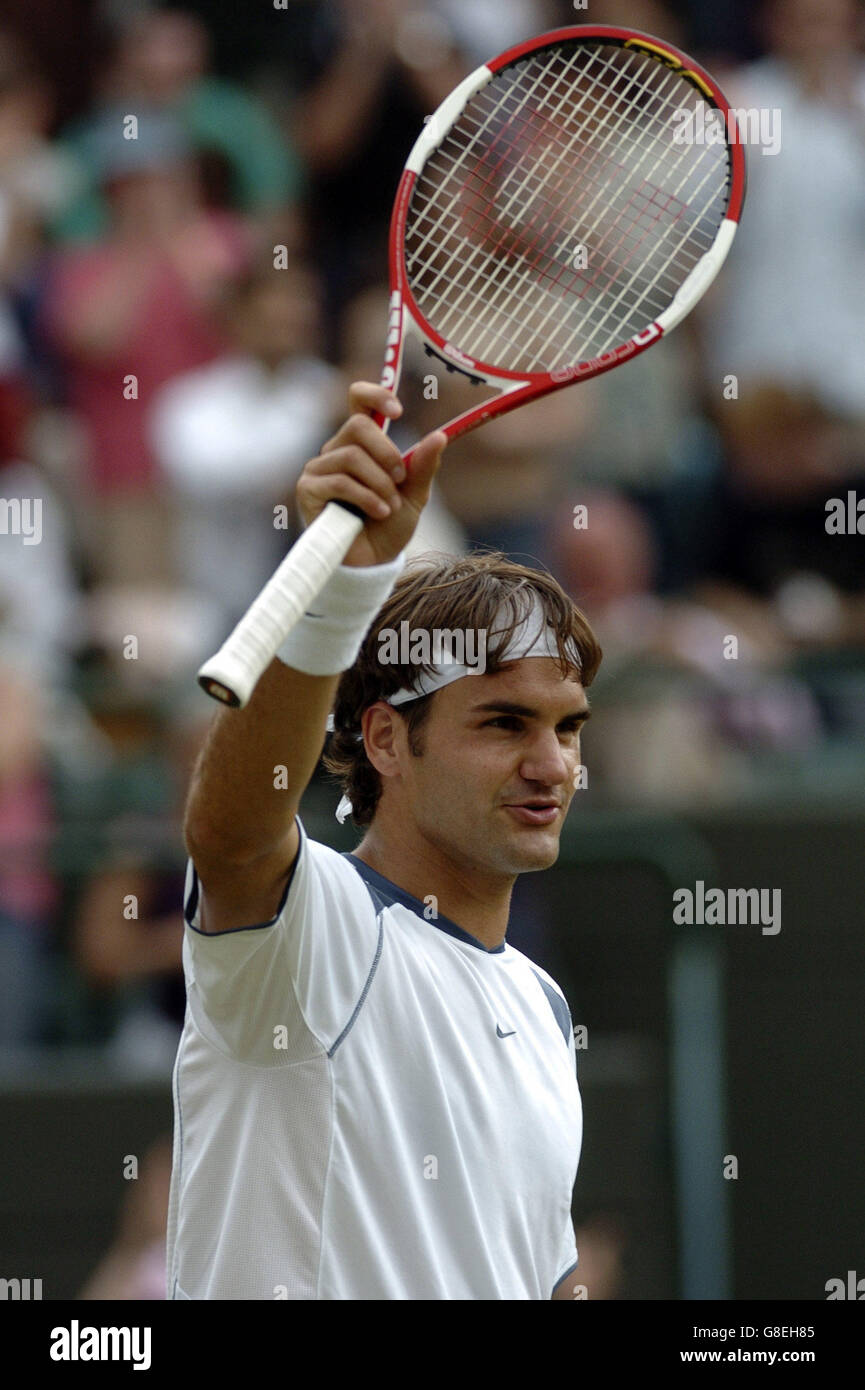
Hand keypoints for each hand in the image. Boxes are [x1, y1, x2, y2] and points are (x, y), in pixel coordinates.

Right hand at [296, 382, 446, 566]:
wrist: (373, 562)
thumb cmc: (389, 526)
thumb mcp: (414, 494)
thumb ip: (424, 466)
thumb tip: (440, 435)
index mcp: (361, 443)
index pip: (358, 400)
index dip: (375, 395)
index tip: (398, 411)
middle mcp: (336, 450)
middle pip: (358, 426)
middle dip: (387, 453)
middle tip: (401, 479)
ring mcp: (319, 469)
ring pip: (351, 456)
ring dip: (379, 483)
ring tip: (389, 506)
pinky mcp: (308, 490)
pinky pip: (339, 481)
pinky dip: (366, 497)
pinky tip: (379, 512)